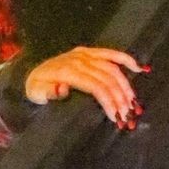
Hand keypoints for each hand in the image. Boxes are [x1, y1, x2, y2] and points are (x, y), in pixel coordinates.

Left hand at [24, 47, 145, 126]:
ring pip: (112, 68)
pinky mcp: (88, 52)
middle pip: (107, 78)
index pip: (96, 86)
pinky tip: (138, 68)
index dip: (108, 101)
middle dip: (120, 97)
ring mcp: (84, 55)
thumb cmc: (36, 87)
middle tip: (127, 114)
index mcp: (68, 72)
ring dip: (125, 85)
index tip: (115, 116)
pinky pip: (110, 53)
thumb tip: (62, 89)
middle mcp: (79, 61)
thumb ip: (50, 92)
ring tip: (132, 102)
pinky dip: (125, 59)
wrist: (30, 73)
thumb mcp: (37, 93)